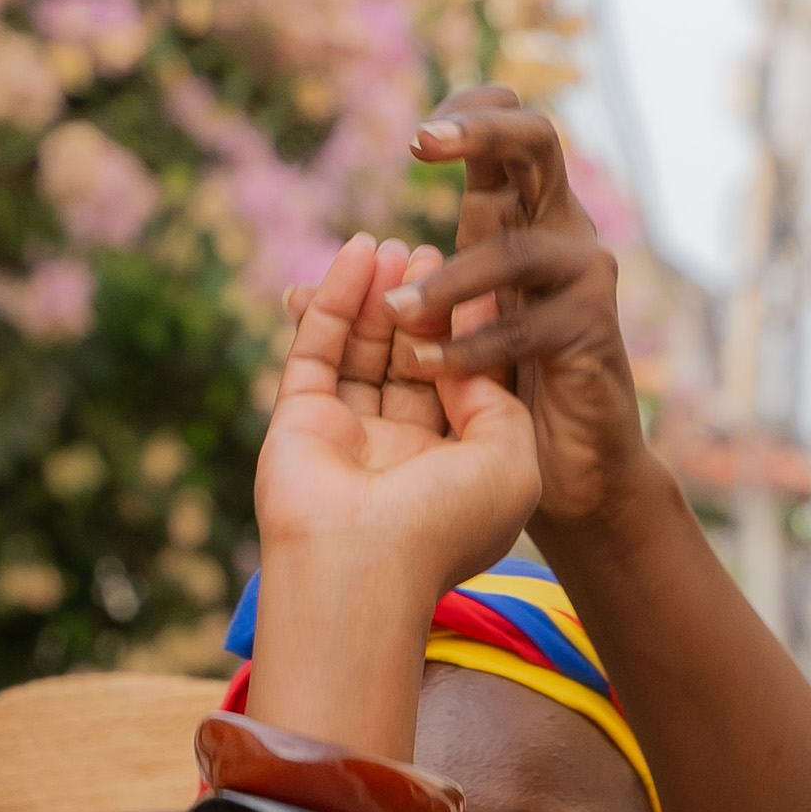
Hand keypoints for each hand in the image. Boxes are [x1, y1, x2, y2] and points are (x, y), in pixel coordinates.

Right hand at [253, 229, 539, 596]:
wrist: (361, 565)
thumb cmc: (445, 523)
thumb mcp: (511, 459)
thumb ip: (499, 396)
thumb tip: (467, 351)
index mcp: (453, 470)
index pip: (463, 386)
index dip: (471, 333)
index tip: (482, 280)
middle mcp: (399, 453)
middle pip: (412, 363)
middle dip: (421, 309)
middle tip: (430, 253)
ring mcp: (346, 435)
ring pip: (363, 351)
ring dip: (380, 297)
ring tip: (395, 246)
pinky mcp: (299, 418)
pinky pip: (318, 347)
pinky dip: (336, 299)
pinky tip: (358, 253)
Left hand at [391, 89, 652, 531]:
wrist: (569, 457)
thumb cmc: (498, 383)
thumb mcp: (430, 333)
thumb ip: (367, 310)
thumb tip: (294, 296)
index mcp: (518, 212)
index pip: (503, 130)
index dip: (466, 113)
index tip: (413, 138)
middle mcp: (557, 227)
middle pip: (538, 142)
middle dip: (481, 132)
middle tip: (420, 142)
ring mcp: (580, 275)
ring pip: (519, 249)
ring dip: (449, 281)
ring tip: (393, 310)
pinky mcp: (589, 331)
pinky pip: (523, 328)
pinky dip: (468, 349)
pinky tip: (423, 366)